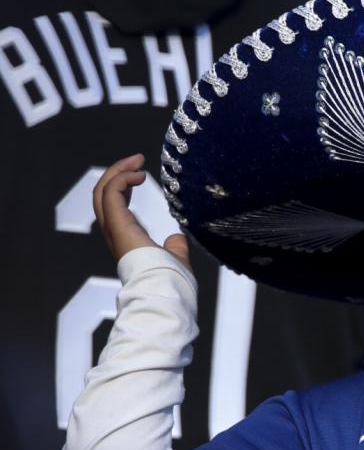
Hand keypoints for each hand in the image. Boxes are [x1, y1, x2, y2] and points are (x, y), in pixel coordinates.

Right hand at [93, 154, 191, 272]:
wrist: (167, 290)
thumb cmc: (171, 281)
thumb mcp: (175, 258)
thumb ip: (174, 247)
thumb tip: (176, 238)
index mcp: (126, 238)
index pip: (114, 205)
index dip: (124, 186)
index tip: (141, 174)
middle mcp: (115, 233)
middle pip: (103, 195)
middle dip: (117, 172)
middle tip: (137, 159)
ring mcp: (113, 229)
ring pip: (102, 191)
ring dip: (118, 171)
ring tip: (137, 161)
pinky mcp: (118, 225)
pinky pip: (111, 194)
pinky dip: (122, 178)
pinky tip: (140, 175)